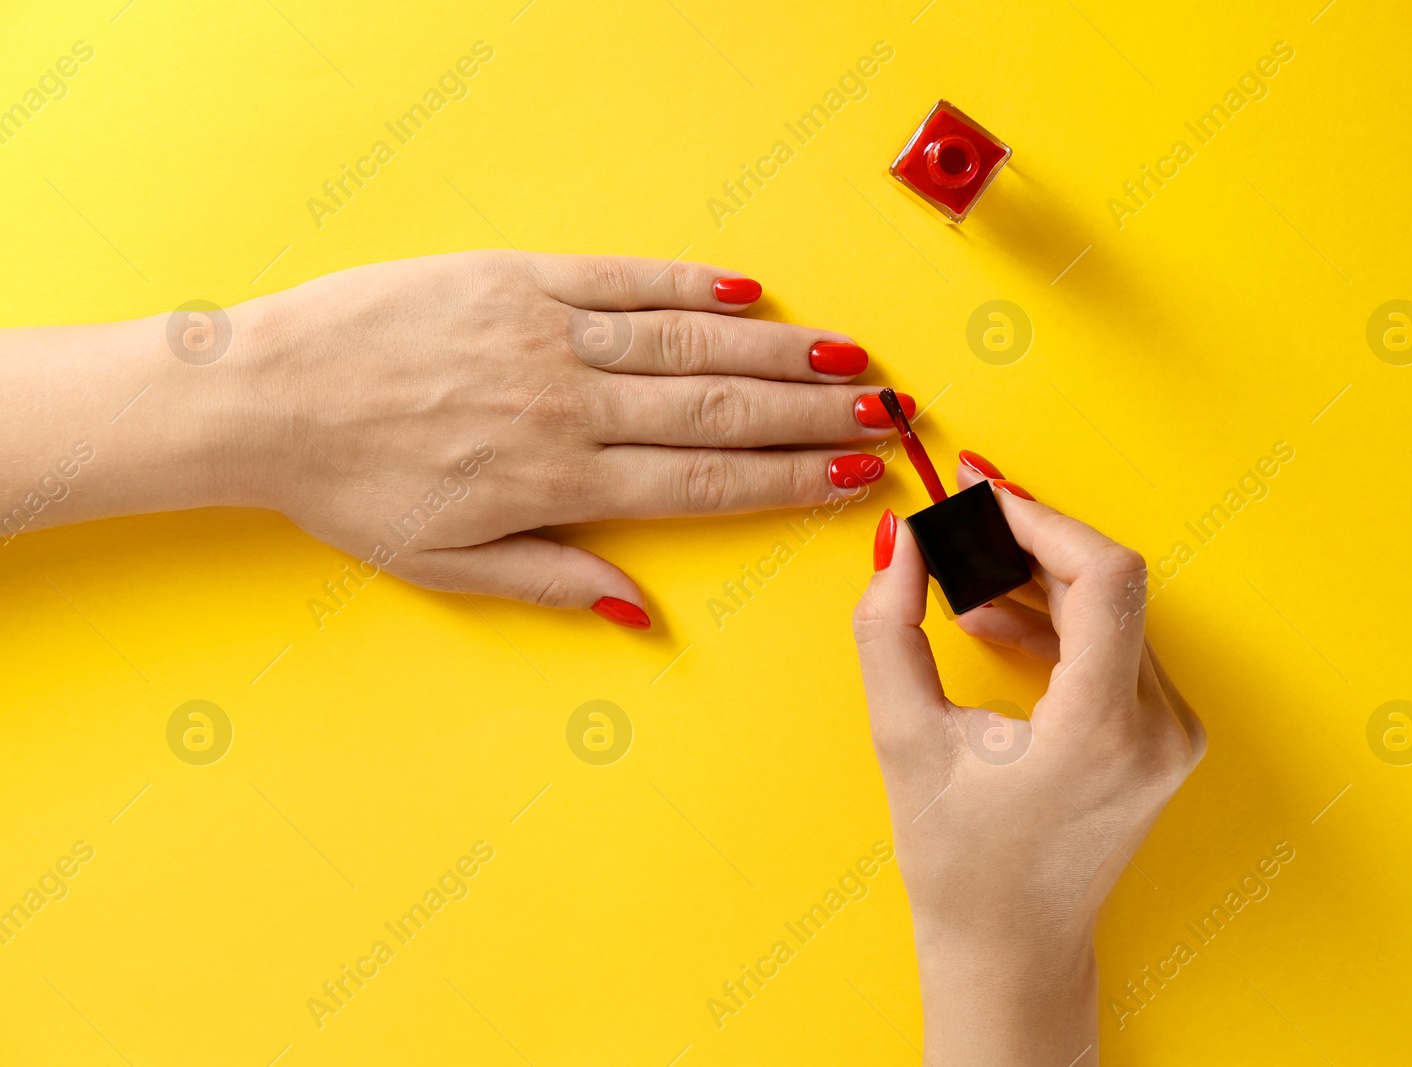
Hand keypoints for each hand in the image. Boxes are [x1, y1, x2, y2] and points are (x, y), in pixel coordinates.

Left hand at [211, 251, 896, 626]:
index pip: (706, 481)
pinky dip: (688, 284)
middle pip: (719, 410)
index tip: (858, 478)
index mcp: (558, 481)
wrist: (265, 395)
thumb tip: (642, 610)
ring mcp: (544, 334)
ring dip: (777, 352)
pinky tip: (749, 293)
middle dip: (813, 415)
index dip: (793, 480)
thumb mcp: (447, 567)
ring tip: (850, 357)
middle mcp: (568, 405)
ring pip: (686, 343)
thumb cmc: (350, 489)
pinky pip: (619, 279)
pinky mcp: (514, 277)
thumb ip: (553, 582)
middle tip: (888, 413)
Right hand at [851, 456, 1204, 1064]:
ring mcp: (1173, 735)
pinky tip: (1001, 625)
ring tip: (966, 591)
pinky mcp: (1165, 737)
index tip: (981, 494)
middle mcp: (1159, 728)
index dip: (1040, 518)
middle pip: (1110, 583)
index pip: (1103, 576)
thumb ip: (888, 627)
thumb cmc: (959, 863)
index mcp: (1103, 729)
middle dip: (1032, 543)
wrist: (1014, 948)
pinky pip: (1119, 644)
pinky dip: (1061, 621)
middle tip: (963, 526)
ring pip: (1117, 609)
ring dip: (1042, 581)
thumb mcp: (904, 740)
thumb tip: (900, 540)